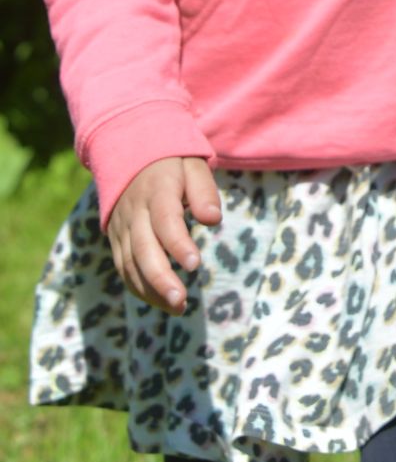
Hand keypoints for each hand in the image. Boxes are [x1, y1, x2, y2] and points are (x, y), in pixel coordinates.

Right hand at [107, 156, 221, 314]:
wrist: (131, 154)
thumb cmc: (174, 164)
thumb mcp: (194, 165)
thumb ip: (204, 192)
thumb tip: (213, 220)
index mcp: (156, 190)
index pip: (165, 220)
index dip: (177, 244)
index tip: (194, 265)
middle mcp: (134, 211)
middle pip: (143, 249)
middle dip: (160, 278)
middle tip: (181, 301)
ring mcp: (122, 227)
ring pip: (130, 264)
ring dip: (151, 290)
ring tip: (178, 307)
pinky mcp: (116, 240)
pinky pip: (124, 268)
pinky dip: (139, 288)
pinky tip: (161, 301)